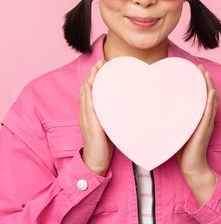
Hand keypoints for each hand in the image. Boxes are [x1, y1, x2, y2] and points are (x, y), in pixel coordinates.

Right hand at [79, 59, 113, 175]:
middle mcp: (86, 113)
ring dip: (91, 80)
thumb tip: (132, 106)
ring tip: (97, 68)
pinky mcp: (90, 125)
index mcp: (91, 113)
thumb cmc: (105, 145)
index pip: (92, 91)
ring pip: (86, 95)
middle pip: (88, 89)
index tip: (104, 66)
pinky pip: (87, 107)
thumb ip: (116, 115)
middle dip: (94, 74)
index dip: (96, 78)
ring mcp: (87, 118)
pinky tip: (91, 87)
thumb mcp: (111, 125)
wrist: (96, 162)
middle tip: (101, 61)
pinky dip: (88, 95)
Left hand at [176, 64, 218, 177]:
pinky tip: (211, 92)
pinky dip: (211, 101)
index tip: (193, 71)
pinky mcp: (205, 129)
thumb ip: (173, 119)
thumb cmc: (182, 150)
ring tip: (205, 74)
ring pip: (210, 100)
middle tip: (199, 66)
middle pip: (208, 94)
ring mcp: (206, 123)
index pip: (202, 96)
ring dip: (209, 86)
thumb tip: (156, 109)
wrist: (191, 166)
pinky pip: (210, 112)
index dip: (200, 83)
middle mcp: (205, 118)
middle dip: (205, 80)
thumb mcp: (177, 130)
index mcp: (199, 117)